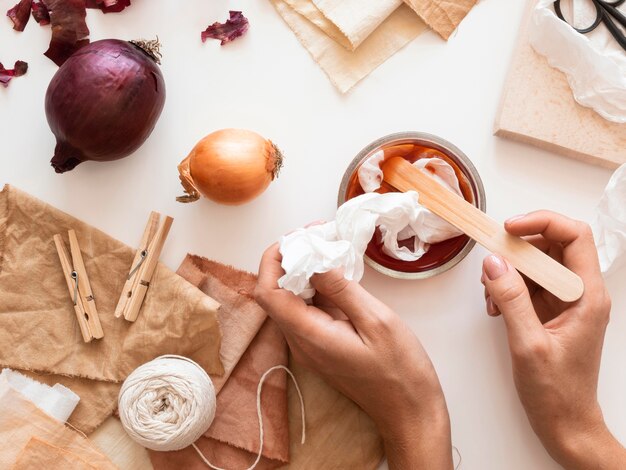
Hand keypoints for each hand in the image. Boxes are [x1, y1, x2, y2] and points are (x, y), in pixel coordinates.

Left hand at [256, 244, 452, 469]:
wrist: (409, 411)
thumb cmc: (400, 371)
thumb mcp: (377, 321)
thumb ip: (341, 290)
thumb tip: (315, 261)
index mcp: (310, 335)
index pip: (268, 292)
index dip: (273, 260)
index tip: (297, 238)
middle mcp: (301, 341)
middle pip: (275, 293)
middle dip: (288, 259)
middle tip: (317, 236)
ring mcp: (310, 344)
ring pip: (290, 299)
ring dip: (302, 271)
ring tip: (327, 247)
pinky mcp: (321, 344)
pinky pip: (307, 309)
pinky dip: (316, 286)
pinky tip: (337, 272)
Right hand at [482, 211, 624, 468]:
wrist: (565, 422)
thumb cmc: (556, 392)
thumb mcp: (528, 343)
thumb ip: (511, 299)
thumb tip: (494, 263)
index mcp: (587, 296)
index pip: (574, 236)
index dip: (542, 222)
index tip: (509, 228)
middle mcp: (581, 293)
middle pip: (553, 245)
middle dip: (518, 249)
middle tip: (492, 262)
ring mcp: (566, 302)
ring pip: (538, 263)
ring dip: (510, 271)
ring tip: (492, 295)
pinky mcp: (552, 311)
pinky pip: (529, 283)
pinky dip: (509, 287)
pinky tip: (497, 307)